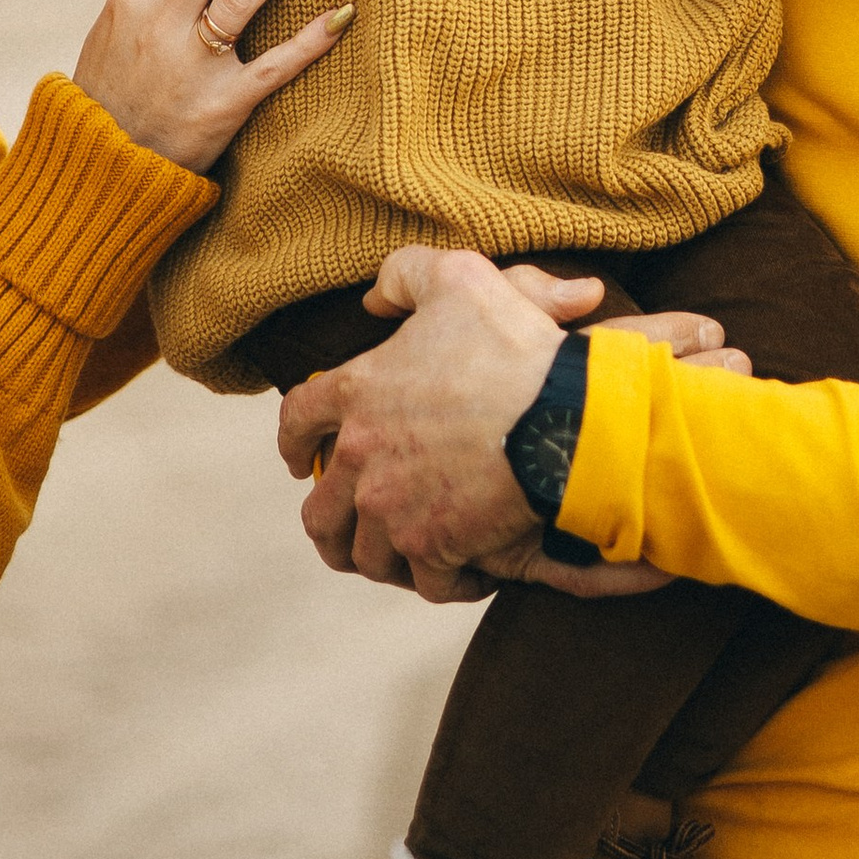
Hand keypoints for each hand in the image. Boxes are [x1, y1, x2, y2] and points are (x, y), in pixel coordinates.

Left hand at [283, 251, 709, 605]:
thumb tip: (373, 298)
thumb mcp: (460, 279)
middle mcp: (363, 458)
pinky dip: (442, 583)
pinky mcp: (434, 546)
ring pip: (365, 556)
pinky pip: (426, 582)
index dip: (294, 442)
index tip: (298, 460)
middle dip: (331, 525)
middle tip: (346, 529)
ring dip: (382, 559)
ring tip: (403, 559)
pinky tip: (462, 574)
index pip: (298, 421)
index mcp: (358, 393)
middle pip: (321, 512)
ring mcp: (393, 508)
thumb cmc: (513, 346)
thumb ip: (408, 275)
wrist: (564, 416)